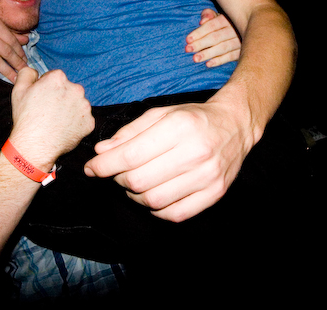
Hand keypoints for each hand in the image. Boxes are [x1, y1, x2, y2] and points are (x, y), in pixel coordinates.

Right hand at [10, 68, 94, 165]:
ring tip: (56, 121)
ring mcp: (85, 106)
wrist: (35, 145)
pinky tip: (64, 129)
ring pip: (78, 104)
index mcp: (59, 78)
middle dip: (61, 97)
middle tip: (49, 111)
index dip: (47, 88)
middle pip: (69, 90)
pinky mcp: (89, 122)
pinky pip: (83, 120)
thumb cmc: (26, 118)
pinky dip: (76, 124)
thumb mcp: (18, 90)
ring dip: (70, 110)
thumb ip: (27, 73)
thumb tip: (34, 71)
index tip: (42, 99)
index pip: (56, 78)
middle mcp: (75, 89)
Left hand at [84, 99, 253, 222]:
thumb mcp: (160, 113)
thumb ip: (130, 132)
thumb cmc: (193, 118)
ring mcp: (207, 176)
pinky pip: (174, 214)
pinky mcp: (214, 193)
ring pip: (154, 200)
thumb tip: (102, 152)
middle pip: (139, 181)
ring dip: (135, 195)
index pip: (130, 156)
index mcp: (179, 127)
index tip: (91, 168)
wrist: (235, 125)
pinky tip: (154, 194)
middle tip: (116, 172)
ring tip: (136, 182)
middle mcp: (195, 152)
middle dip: (118, 179)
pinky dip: (156, 209)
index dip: (104, 166)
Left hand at [186, 9, 240, 66]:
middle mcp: (235, 29)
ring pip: (223, 48)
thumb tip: (202, 21)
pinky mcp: (242, 51)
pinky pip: (231, 57)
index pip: (211, 25)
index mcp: (227, 18)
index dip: (199, 32)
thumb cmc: (224, 22)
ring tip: (195, 58)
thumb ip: (208, 14)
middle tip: (188, 49)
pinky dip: (219, 61)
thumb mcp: (217, 15)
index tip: (188, 40)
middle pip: (215, 37)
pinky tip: (208, 64)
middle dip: (200, 44)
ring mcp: (240, 41)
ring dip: (208, 54)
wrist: (246, 30)